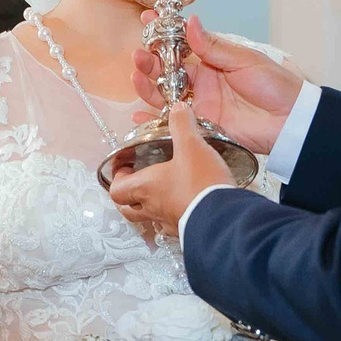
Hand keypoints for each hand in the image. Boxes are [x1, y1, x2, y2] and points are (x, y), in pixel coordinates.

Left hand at [108, 104, 232, 233]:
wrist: (223, 218)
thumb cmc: (200, 182)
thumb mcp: (192, 146)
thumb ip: (182, 125)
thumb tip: (177, 109)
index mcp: (146, 187)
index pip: (116, 190)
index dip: (118, 178)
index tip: (127, 168)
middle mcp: (152, 208)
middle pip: (127, 209)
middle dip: (129, 196)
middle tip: (139, 182)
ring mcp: (168, 223)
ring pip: (149, 218)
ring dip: (150, 206)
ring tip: (163, 192)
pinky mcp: (186, 232)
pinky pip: (171, 225)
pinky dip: (172, 215)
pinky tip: (185, 204)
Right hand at [131, 19, 303, 152]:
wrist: (291, 120)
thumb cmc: (275, 85)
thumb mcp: (244, 59)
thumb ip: (213, 46)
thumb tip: (189, 21)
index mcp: (213, 61)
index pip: (182, 45)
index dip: (164, 34)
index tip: (148, 20)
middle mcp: (203, 82)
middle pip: (168, 71)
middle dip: (150, 61)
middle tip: (138, 55)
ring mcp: (201, 105)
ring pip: (166, 95)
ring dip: (148, 86)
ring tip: (136, 76)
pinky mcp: (202, 126)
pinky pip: (174, 122)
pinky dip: (154, 119)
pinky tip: (139, 113)